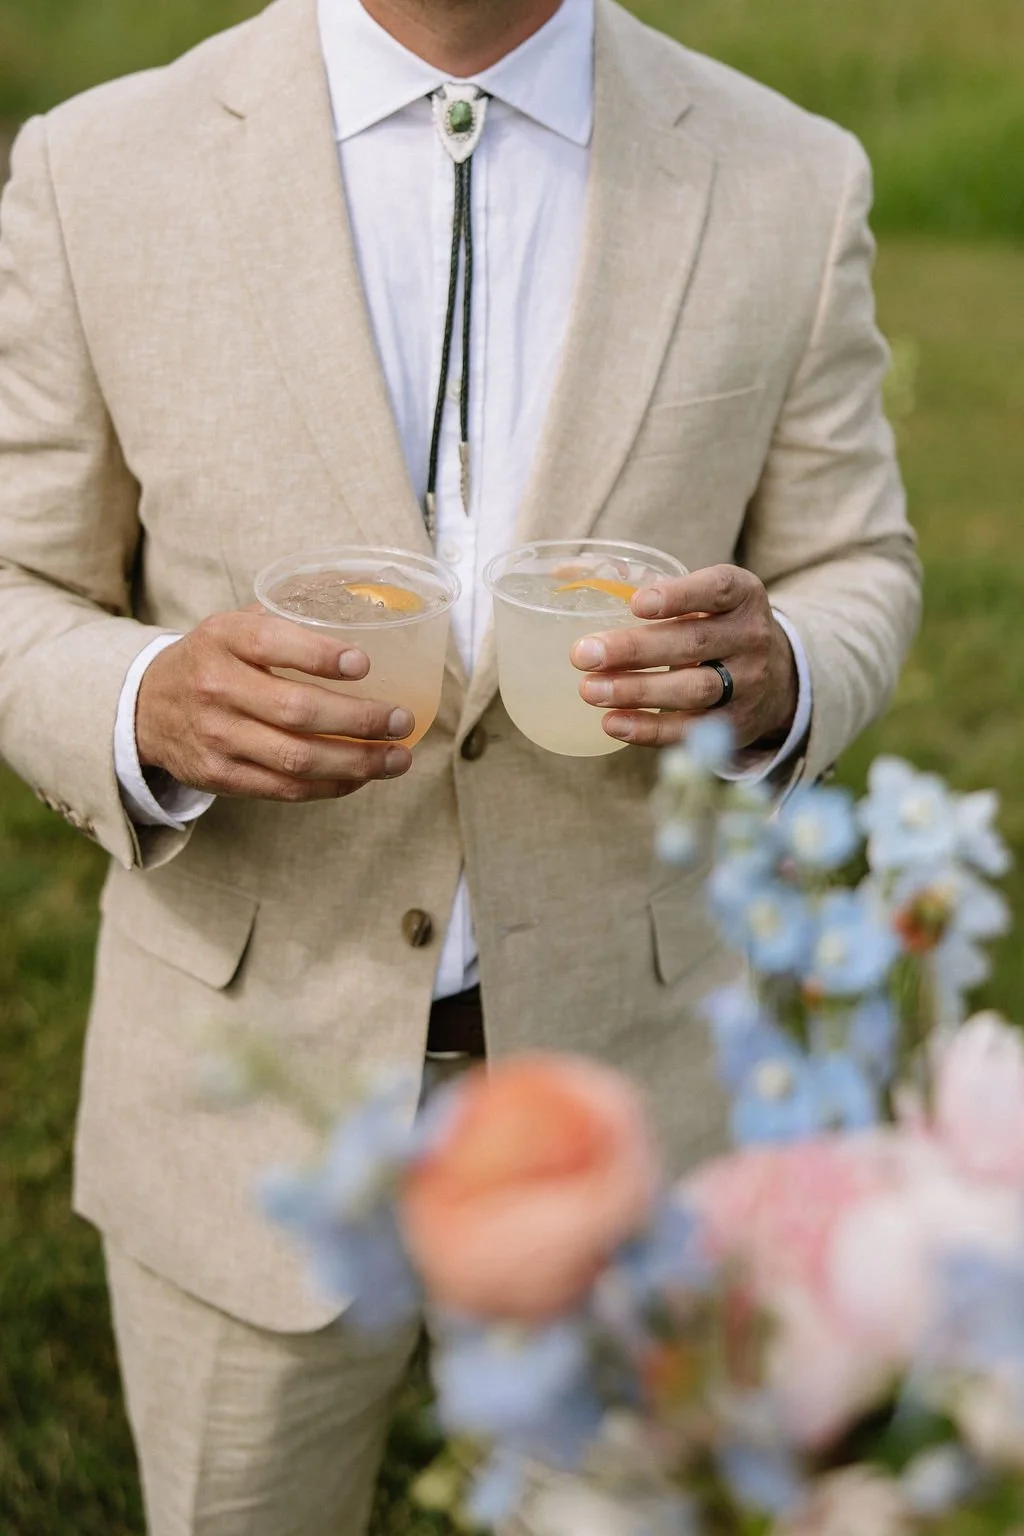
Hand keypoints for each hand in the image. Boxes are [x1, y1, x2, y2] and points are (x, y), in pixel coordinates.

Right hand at [136, 607, 413, 801]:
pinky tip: (361, 775)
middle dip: (360, 720)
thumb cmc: (214, 660)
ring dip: (357, 762)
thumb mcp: (235, 625)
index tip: (364, 665)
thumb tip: (367, 609)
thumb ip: (289, 619)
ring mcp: (216, 737)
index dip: (320, 656)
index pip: (271, 643)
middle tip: (402, 720)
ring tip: (397, 758)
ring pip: (297, 758)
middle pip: (296, 711)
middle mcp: (215, 688)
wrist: (146, 707)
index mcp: (222, 639)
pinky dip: (331, 784)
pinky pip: (286, 788)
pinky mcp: (220, 776)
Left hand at [570, 565, 798, 749]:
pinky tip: (612, 723)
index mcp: (742, 595)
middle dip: (634, 649)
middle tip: (584, 654)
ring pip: (693, 690)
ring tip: (589, 690)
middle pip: (694, 644)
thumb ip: (643, 583)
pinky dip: (649, 730)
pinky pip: (690, 730)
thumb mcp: (700, 597)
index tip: (635, 603)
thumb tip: (563, 573)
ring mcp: (748, 684)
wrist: (773, 677)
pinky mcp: (736, 725)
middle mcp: (751, 637)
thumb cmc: (712, 625)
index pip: (717, 589)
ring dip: (636, 691)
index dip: (678, 595)